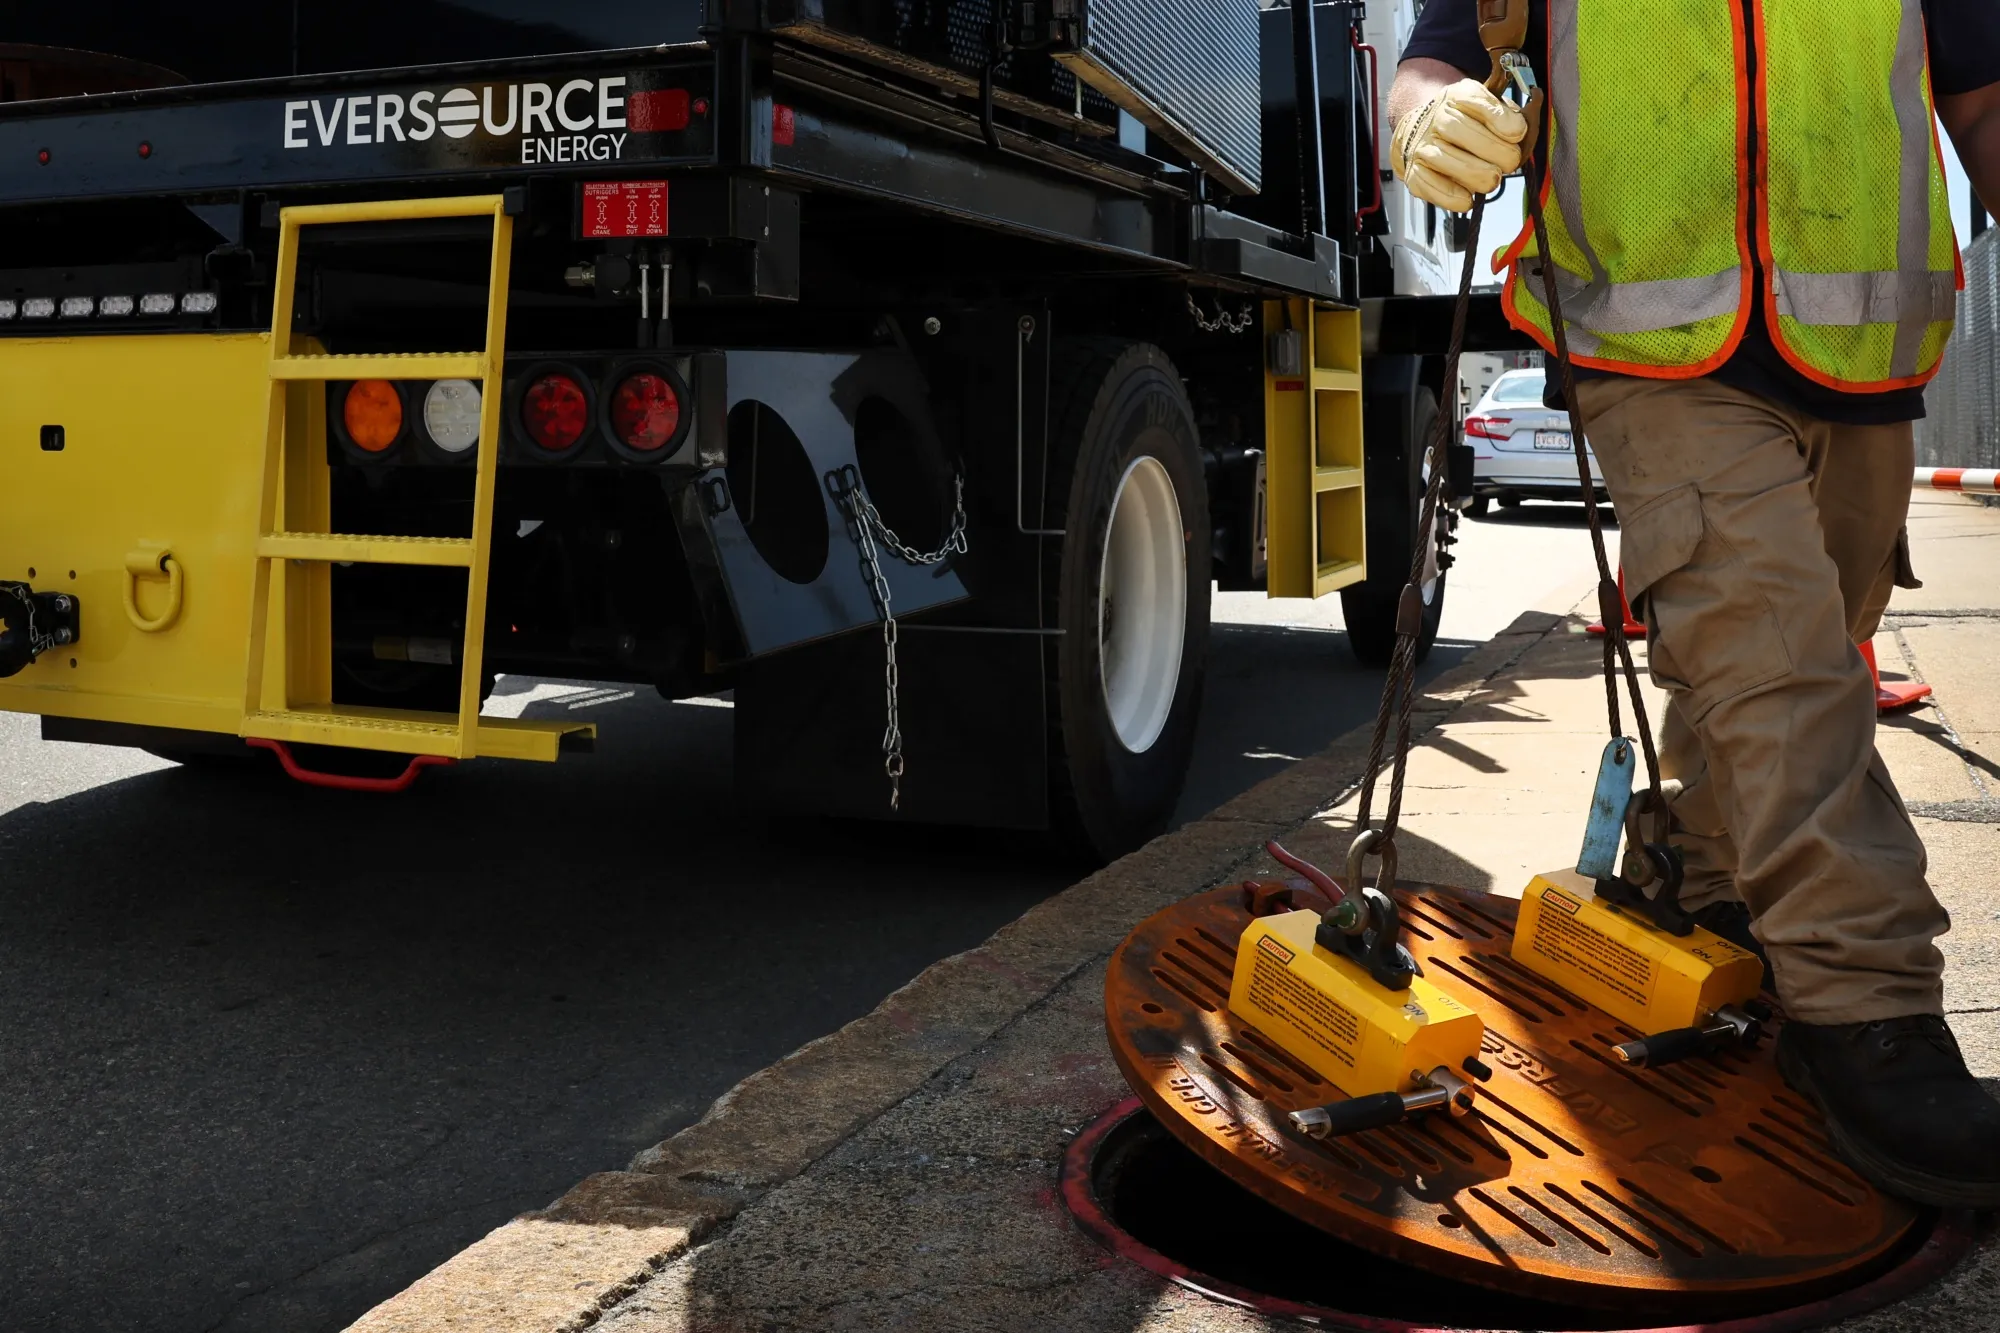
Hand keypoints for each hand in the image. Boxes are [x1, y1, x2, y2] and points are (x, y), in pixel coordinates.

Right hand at [1390, 78, 1527, 211]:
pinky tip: (1469, 196)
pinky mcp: (1415, 174)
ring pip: (1461, 168)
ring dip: (1484, 179)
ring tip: (1491, 178)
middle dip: (1501, 155)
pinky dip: (1459, 199)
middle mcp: (1437, 119)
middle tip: (1510, 163)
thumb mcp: (1488, 106)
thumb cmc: (1464, 121)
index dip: (1503, 121)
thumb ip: (1511, 114)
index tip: (1518, 133)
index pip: (1481, 105)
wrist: (1419, 132)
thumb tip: (1527, 121)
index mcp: (1458, 96)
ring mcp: (1423, 147)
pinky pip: (1440, 191)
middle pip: (1472, 138)